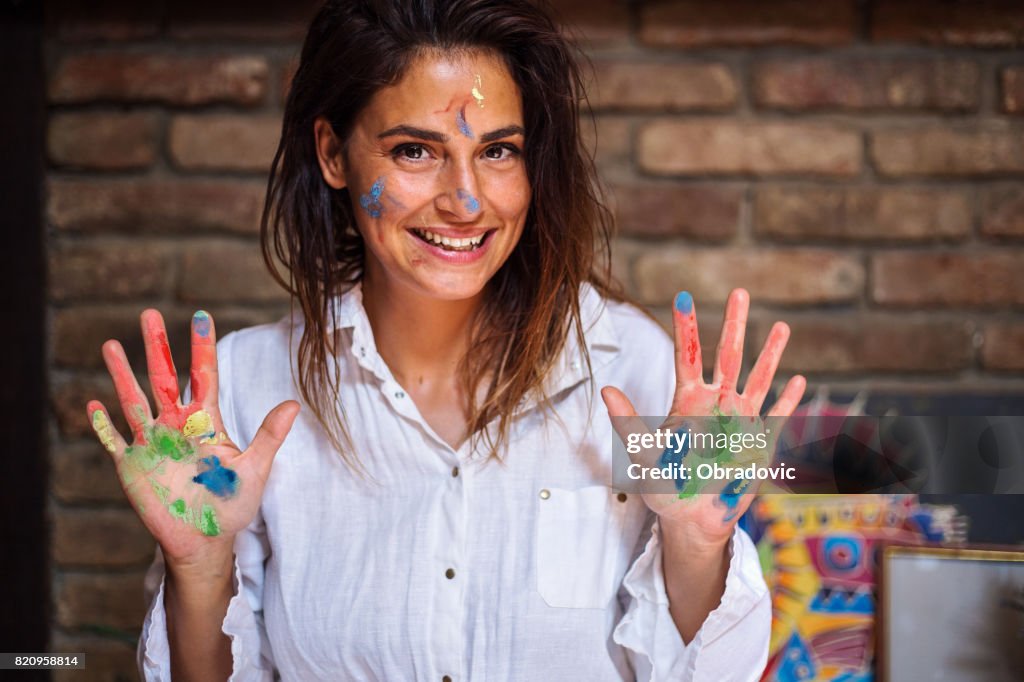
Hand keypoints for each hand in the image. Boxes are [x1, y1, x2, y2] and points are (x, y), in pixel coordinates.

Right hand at [87, 309, 298, 566]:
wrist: (205, 539)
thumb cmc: (232, 503)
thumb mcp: (255, 469)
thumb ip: (270, 436)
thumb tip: (294, 403)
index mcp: (207, 422)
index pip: (204, 375)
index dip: (202, 346)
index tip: (201, 315)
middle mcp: (177, 425)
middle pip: (163, 378)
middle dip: (156, 347)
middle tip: (148, 313)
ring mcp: (152, 443)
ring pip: (134, 401)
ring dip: (123, 374)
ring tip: (111, 345)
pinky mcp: (133, 466)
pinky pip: (114, 441)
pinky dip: (104, 425)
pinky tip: (94, 404)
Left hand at [602, 289, 805, 548]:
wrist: (692, 520)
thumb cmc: (664, 486)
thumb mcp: (642, 453)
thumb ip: (628, 421)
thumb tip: (606, 389)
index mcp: (687, 402)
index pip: (688, 356)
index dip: (686, 328)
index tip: (683, 297)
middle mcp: (716, 404)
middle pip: (728, 356)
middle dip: (734, 324)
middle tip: (740, 292)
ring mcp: (741, 421)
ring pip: (758, 379)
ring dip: (769, 353)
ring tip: (780, 325)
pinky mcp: (759, 444)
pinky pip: (777, 418)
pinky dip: (788, 401)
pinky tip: (799, 380)